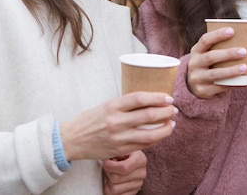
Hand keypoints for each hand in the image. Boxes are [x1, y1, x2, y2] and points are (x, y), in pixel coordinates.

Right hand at [61, 92, 175, 160]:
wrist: (73, 140)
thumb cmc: (90, 120)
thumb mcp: (106, 105)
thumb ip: (124, 104)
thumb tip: (149, 100)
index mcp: (112, 106)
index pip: (140, 98)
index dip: (157, 97)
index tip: (168, 97)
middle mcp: (116, 121)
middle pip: (148, 116)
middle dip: (166, 112)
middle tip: (173, 109)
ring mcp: (119, 137)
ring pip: (150, 134)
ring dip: (165, 128)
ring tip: (172, 123)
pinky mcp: (120, 150)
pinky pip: (144, 145)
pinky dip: (156, 139)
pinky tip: (161, 134)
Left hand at [101, 151, 146, 194]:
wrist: (132, 160)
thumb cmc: (125, 154)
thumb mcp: (124, 148)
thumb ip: (117, 150)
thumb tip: (105, 154)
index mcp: (140, 160)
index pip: (124, 167)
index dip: (110, 166)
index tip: (105, 162)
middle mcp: (142, 173)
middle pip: (117, 178)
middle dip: (108, 172)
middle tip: (108, 166)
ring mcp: (138, 184)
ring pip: (115, 189)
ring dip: (109, 182)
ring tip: (111, 174)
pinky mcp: (133, 193)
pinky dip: (111, 189)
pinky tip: (112, 182)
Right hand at [187, 26, 246, 98]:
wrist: (193, 86)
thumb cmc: (207, 65)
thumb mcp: (206, 54)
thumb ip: (219, 49)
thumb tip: (243, 41)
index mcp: (196, 51)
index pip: (205, 40)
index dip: (217, 35)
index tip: (231, 31)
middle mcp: (194, 64)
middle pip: (211, 57)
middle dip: (228, 54)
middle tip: (243, 51)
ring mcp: (197, 78)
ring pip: (215, 74)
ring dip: (231, 70)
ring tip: (245, 67)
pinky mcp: (202, 91)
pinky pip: (220, 88)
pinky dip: (233, 84)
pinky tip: (243, 82)